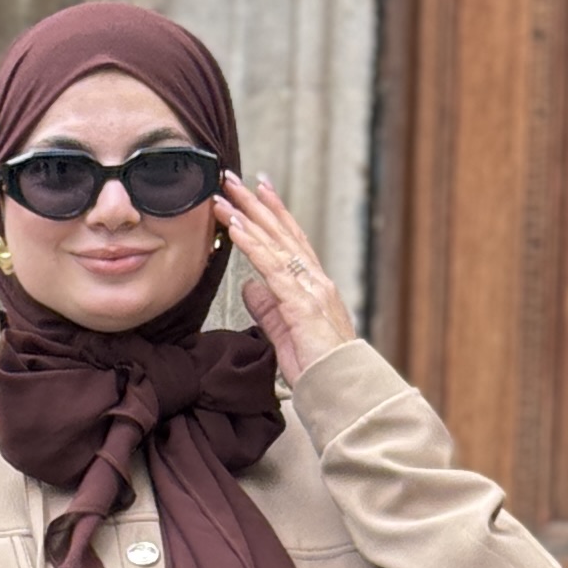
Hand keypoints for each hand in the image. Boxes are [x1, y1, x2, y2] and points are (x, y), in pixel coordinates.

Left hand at [216, 175, 357, 381]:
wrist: (342, 390)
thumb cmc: (320, 369)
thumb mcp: (285, 333)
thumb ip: (268, 308)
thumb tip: (248, 287)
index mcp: (314, 286)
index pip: (292, 241)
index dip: (274, 214)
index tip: (259, 190)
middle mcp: (315, 280)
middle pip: (282, 232)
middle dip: (256, 203)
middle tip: (233, 178)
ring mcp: (310, 289)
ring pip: (274, 242)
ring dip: (247, 215)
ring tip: (225, 193)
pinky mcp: (300, 303)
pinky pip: (271, 266)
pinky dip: (251, 243)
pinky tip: (235, 226)